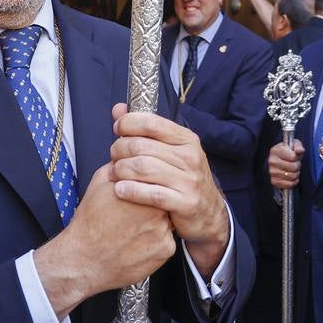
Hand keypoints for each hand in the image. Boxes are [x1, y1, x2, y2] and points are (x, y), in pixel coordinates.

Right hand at [34, 164, 175, 318]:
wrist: (84, 260)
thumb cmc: (90, 221)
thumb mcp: (100, 182)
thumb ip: (121, 165)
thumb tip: (132, 154)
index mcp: (143, 189)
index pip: (160, 177)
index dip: (149, 183)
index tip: (139, 188)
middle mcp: (158, 210)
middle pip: (166, 198)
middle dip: (154, 202)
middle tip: (136, 211)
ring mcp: (164, 232)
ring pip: (168, 219)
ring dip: (156, 221)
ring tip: (134, 228)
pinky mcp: (165, 251)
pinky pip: (166, 240)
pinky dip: (155, 241)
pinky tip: (136, 242)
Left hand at [109, 104, 229, 279]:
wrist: (209, 213)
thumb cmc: (183, 177)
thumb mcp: (172, 150)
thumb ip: (144, 130)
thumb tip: (118, 109)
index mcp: (187, 139)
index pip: (151, 122)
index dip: (128, 123)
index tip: (118, 129)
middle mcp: (190, 157)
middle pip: (141, 146)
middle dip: (119, 150)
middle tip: (113, 157)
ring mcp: (189, 180)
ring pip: (142, 168)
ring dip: (120, 170)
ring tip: (114, 174)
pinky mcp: (185, 203)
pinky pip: (151, 193)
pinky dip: (130, 191)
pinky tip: (120, 190)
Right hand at [268, 140, 303, 189]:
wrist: (278, 161)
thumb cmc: (287, 152)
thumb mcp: (293, 145)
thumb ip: (298, 146)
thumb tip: (300, 150)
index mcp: (275, 151)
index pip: (293, 157)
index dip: (297, 157)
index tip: (295, 156)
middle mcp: (272, 161)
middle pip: (293, 167)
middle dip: (297, 166)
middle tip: (295, 164)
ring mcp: (272, 172)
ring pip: (292, 176)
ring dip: (296, 174)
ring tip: (293, 170)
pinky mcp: (274, 181)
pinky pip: (289, 184)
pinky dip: (293, 182)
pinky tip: (291, 177)